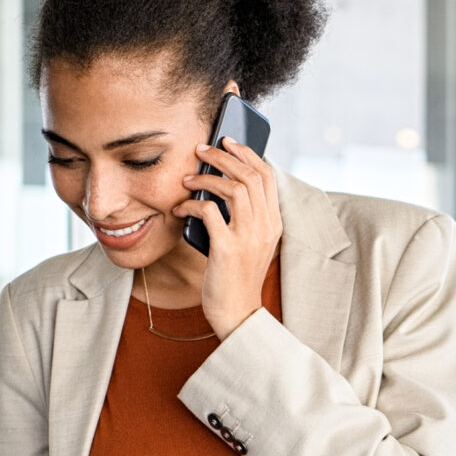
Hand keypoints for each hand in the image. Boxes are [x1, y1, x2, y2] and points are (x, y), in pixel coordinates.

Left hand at [180, 136, 281, 337]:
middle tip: (201, 150)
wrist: (238, 313)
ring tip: (187, 178)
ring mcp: (248, 237)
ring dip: (206, 177)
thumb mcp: (250, 244)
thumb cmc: (237, 278)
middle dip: (224, 156)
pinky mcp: (227, 248)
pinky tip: (180, 207)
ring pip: (234, 187)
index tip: (228, 142)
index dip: (247, 153)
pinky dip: (192, 203)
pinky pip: (209, 211)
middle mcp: (266, 226)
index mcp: (274, 223)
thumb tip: (219, 186)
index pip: (267, 175)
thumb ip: (245, 217)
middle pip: (250, 175)